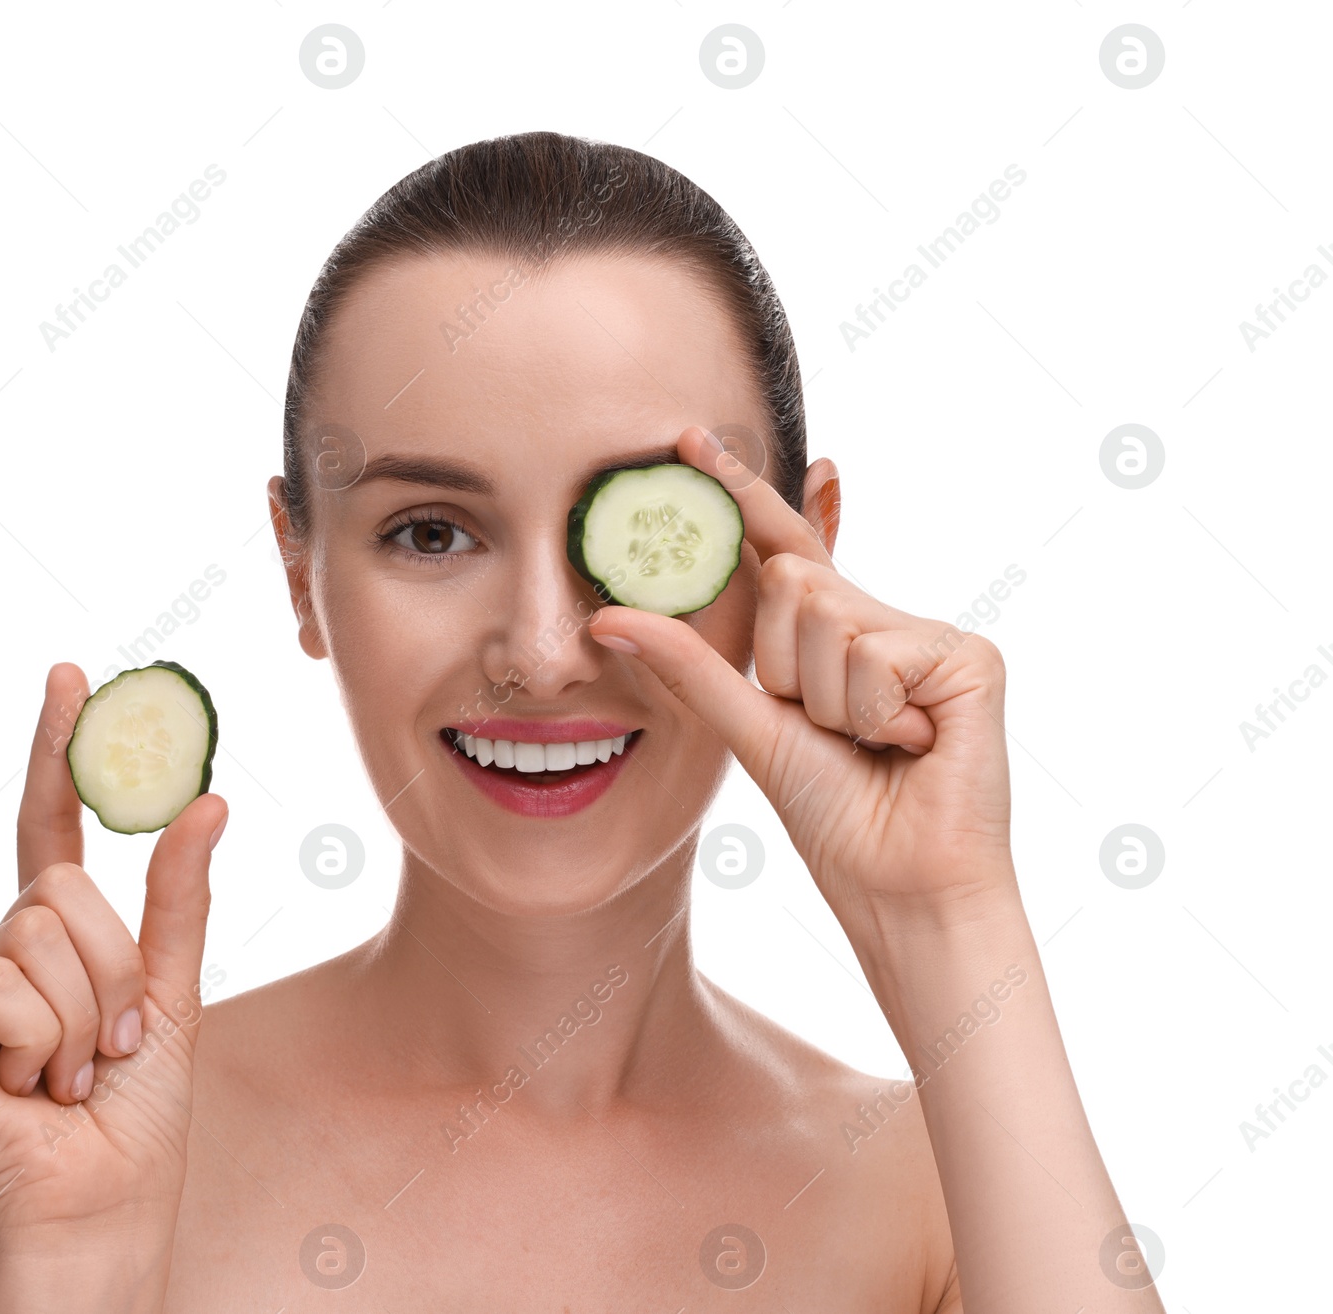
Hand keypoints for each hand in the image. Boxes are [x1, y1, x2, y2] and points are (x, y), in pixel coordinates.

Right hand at [0, 663, 227, 1249]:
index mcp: (56, 934)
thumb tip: (209, 797)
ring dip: (88, 1012)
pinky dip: (44, 1041)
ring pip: (38, 932)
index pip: (51, 824)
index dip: (58, 751)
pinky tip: (30, 1087)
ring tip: (76, 1070)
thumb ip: (181, 895)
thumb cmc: (140, 1106)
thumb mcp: (177, 987)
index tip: (70, 674)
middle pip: (62, 888)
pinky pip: (1, 985)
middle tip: (117, 1039)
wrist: (109, 1198)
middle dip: (115, 967)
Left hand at [586, 428, 1013, 931]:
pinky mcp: (969, 657)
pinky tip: (915, 745)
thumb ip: (692, 665)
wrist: (901, 885)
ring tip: (877, 745)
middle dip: (789, 669)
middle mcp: (880, 622)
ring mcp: (929, 636)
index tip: (693, 439)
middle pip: (790, 584)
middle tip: (831, 731)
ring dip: (832, 703)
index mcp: (831, 636)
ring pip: (827, 617)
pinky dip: (877, 714)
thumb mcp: (751, 729)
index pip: (781, 550)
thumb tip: (608, 614)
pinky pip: (877, 655)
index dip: (742, 493)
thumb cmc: (837, 815)